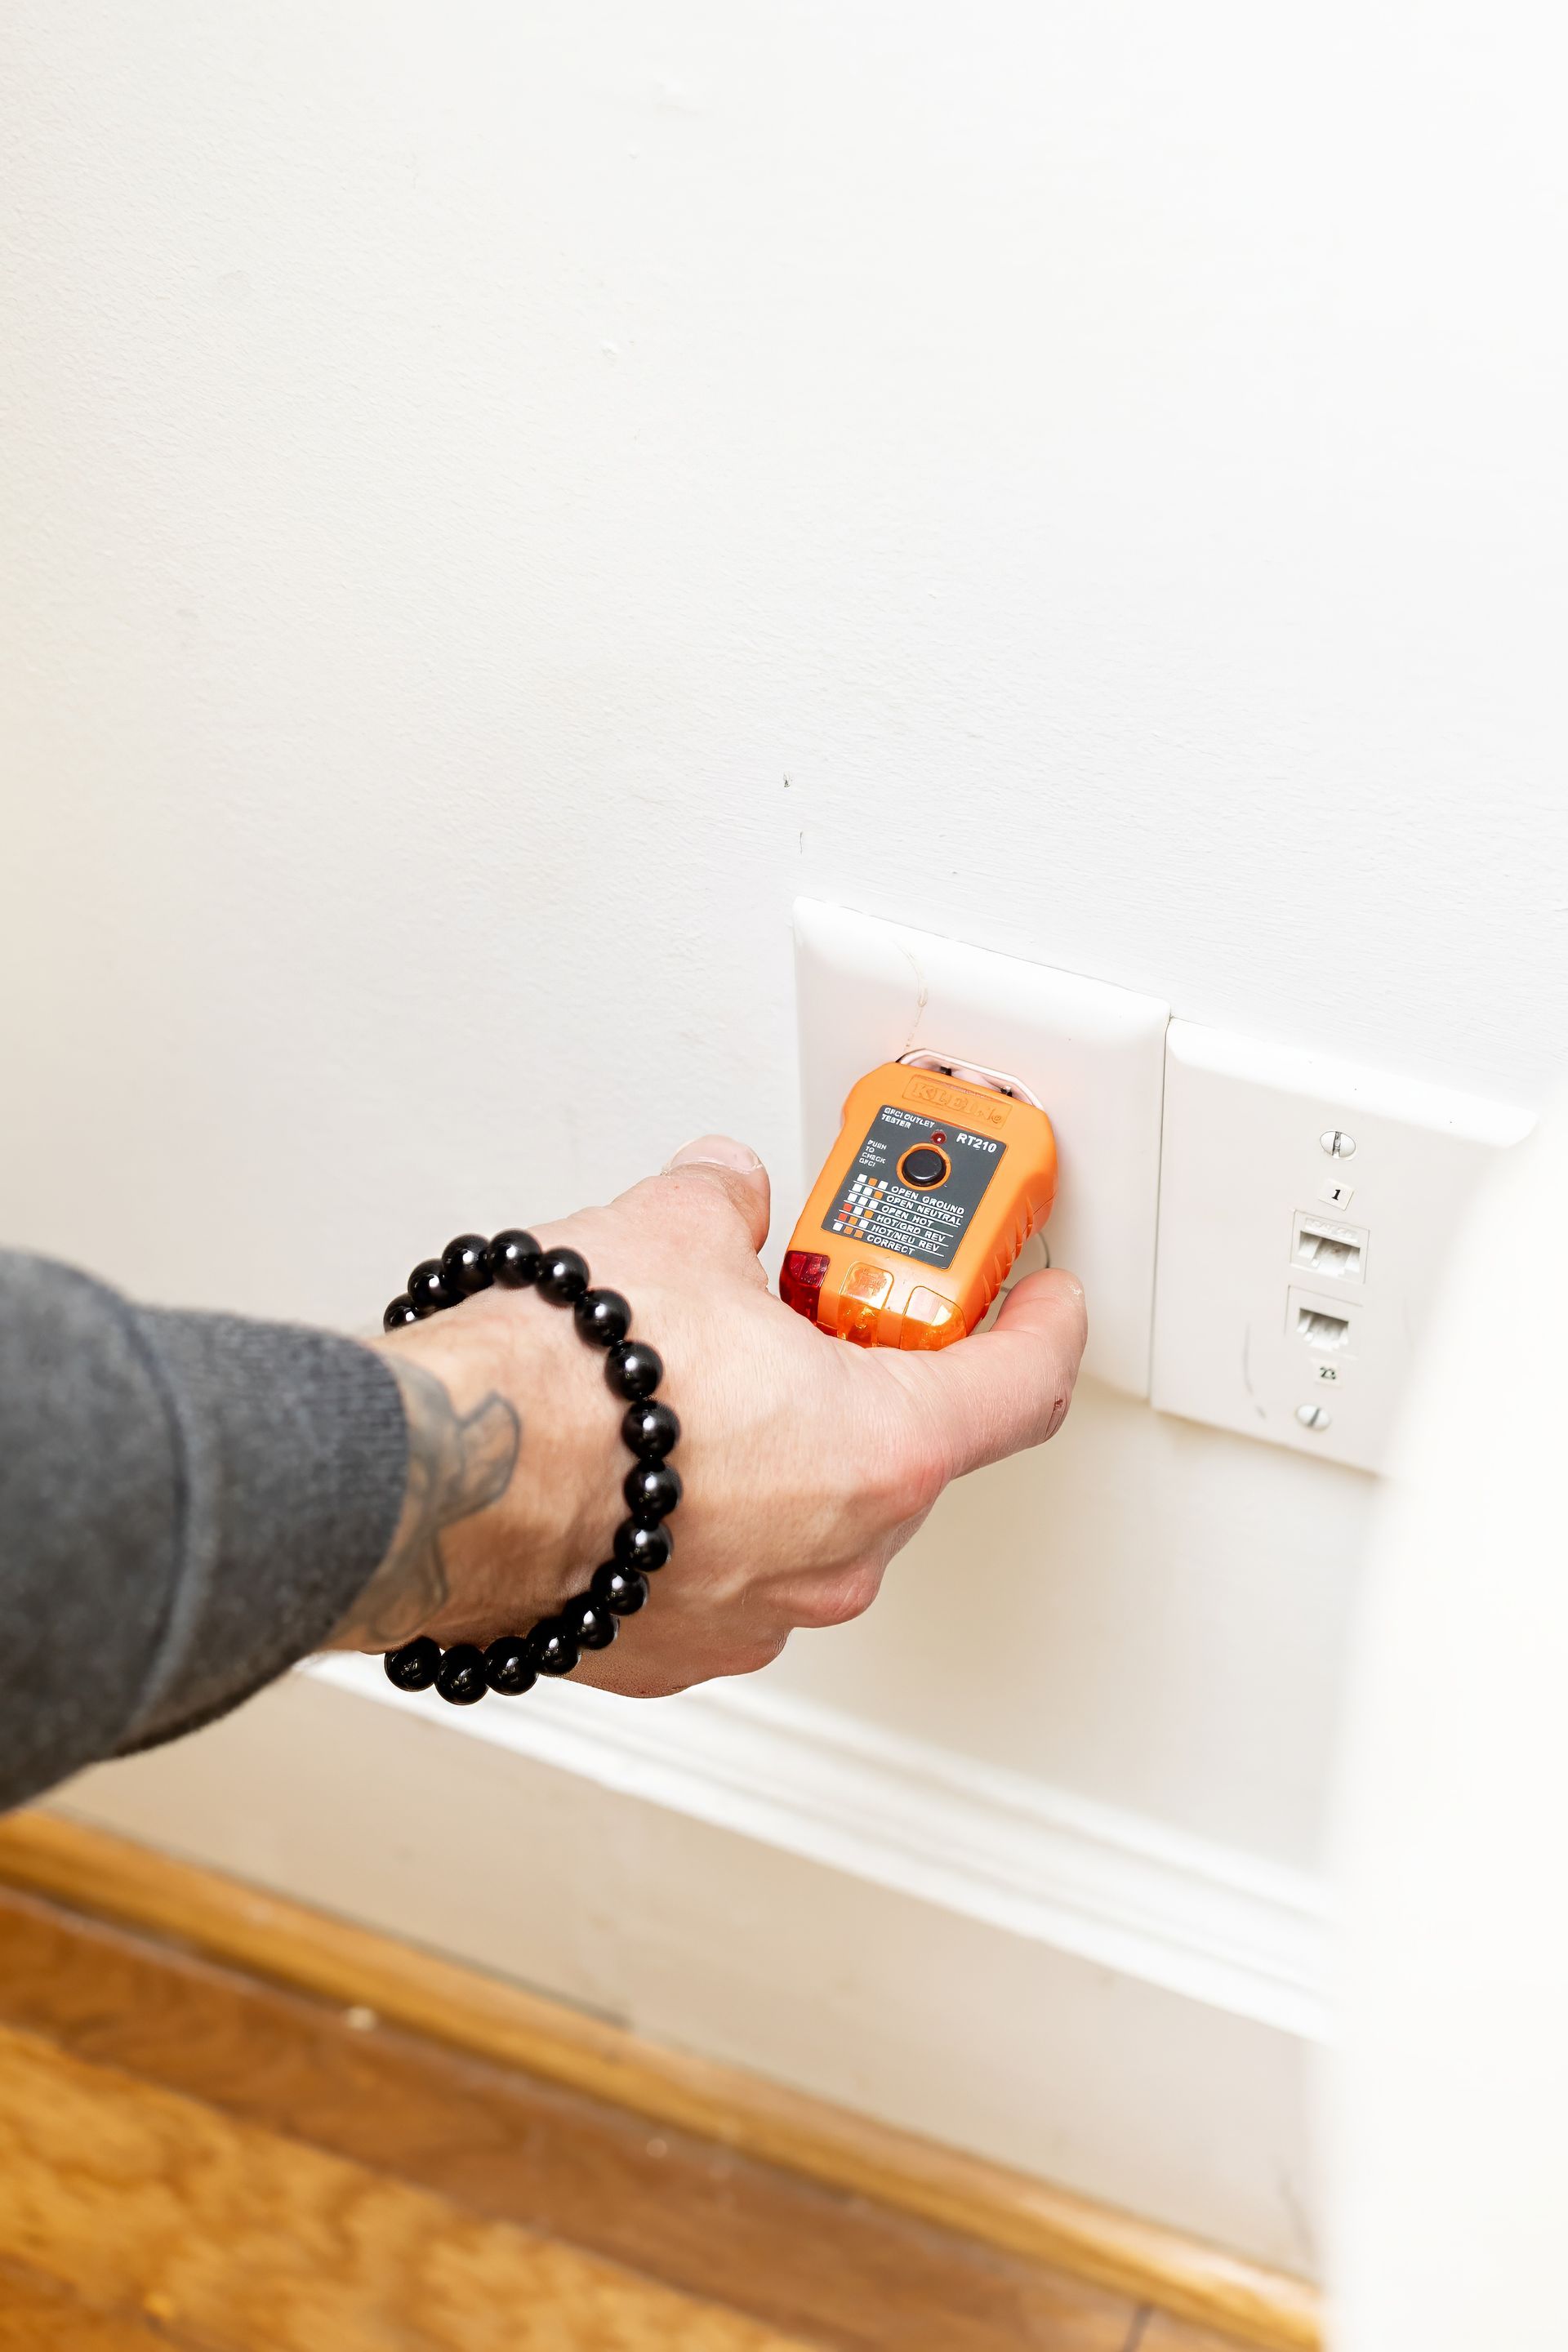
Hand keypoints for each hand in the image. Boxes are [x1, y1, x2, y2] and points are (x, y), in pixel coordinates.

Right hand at [337, 1137, 1086, 1695]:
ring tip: (698, 1389)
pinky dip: (701, 1523)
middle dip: (865, 1382)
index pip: (1022, 1388)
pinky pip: (719, 1576)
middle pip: (902, 1454)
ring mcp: (756, 1617)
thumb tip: (725, 1193)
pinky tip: (639, 1468)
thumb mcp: (673, 1232)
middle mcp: (836, 1554)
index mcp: (883, 1447)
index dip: (1041, 1328)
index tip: (1041, 1302)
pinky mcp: (671, 1652)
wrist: (452, 1478)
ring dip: (777, 1458)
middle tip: (810, 1321)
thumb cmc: (569, 1380)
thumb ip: (725, 1206)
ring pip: (807, 1522)